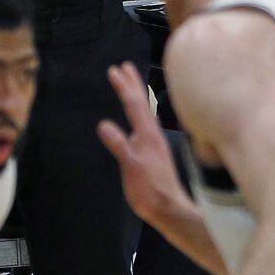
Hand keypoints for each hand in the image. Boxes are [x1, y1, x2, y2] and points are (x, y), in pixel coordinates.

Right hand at [97, 63, 184, 227]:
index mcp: (148, 134)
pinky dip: (140, 112)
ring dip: (137, 95)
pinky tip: (140, 118)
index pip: (134, 104)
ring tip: (132, 83)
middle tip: (124, 65)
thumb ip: (120, 146)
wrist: (171, 209)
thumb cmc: (151, 191)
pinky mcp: (154, 151)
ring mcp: (155, 142)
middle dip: (133, 83)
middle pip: (142, 103)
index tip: (114, 69)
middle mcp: (153, 134)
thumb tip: (103, 124)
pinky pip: (146, 122)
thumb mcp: (131, 168)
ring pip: (145, 111)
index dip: (124, 86)